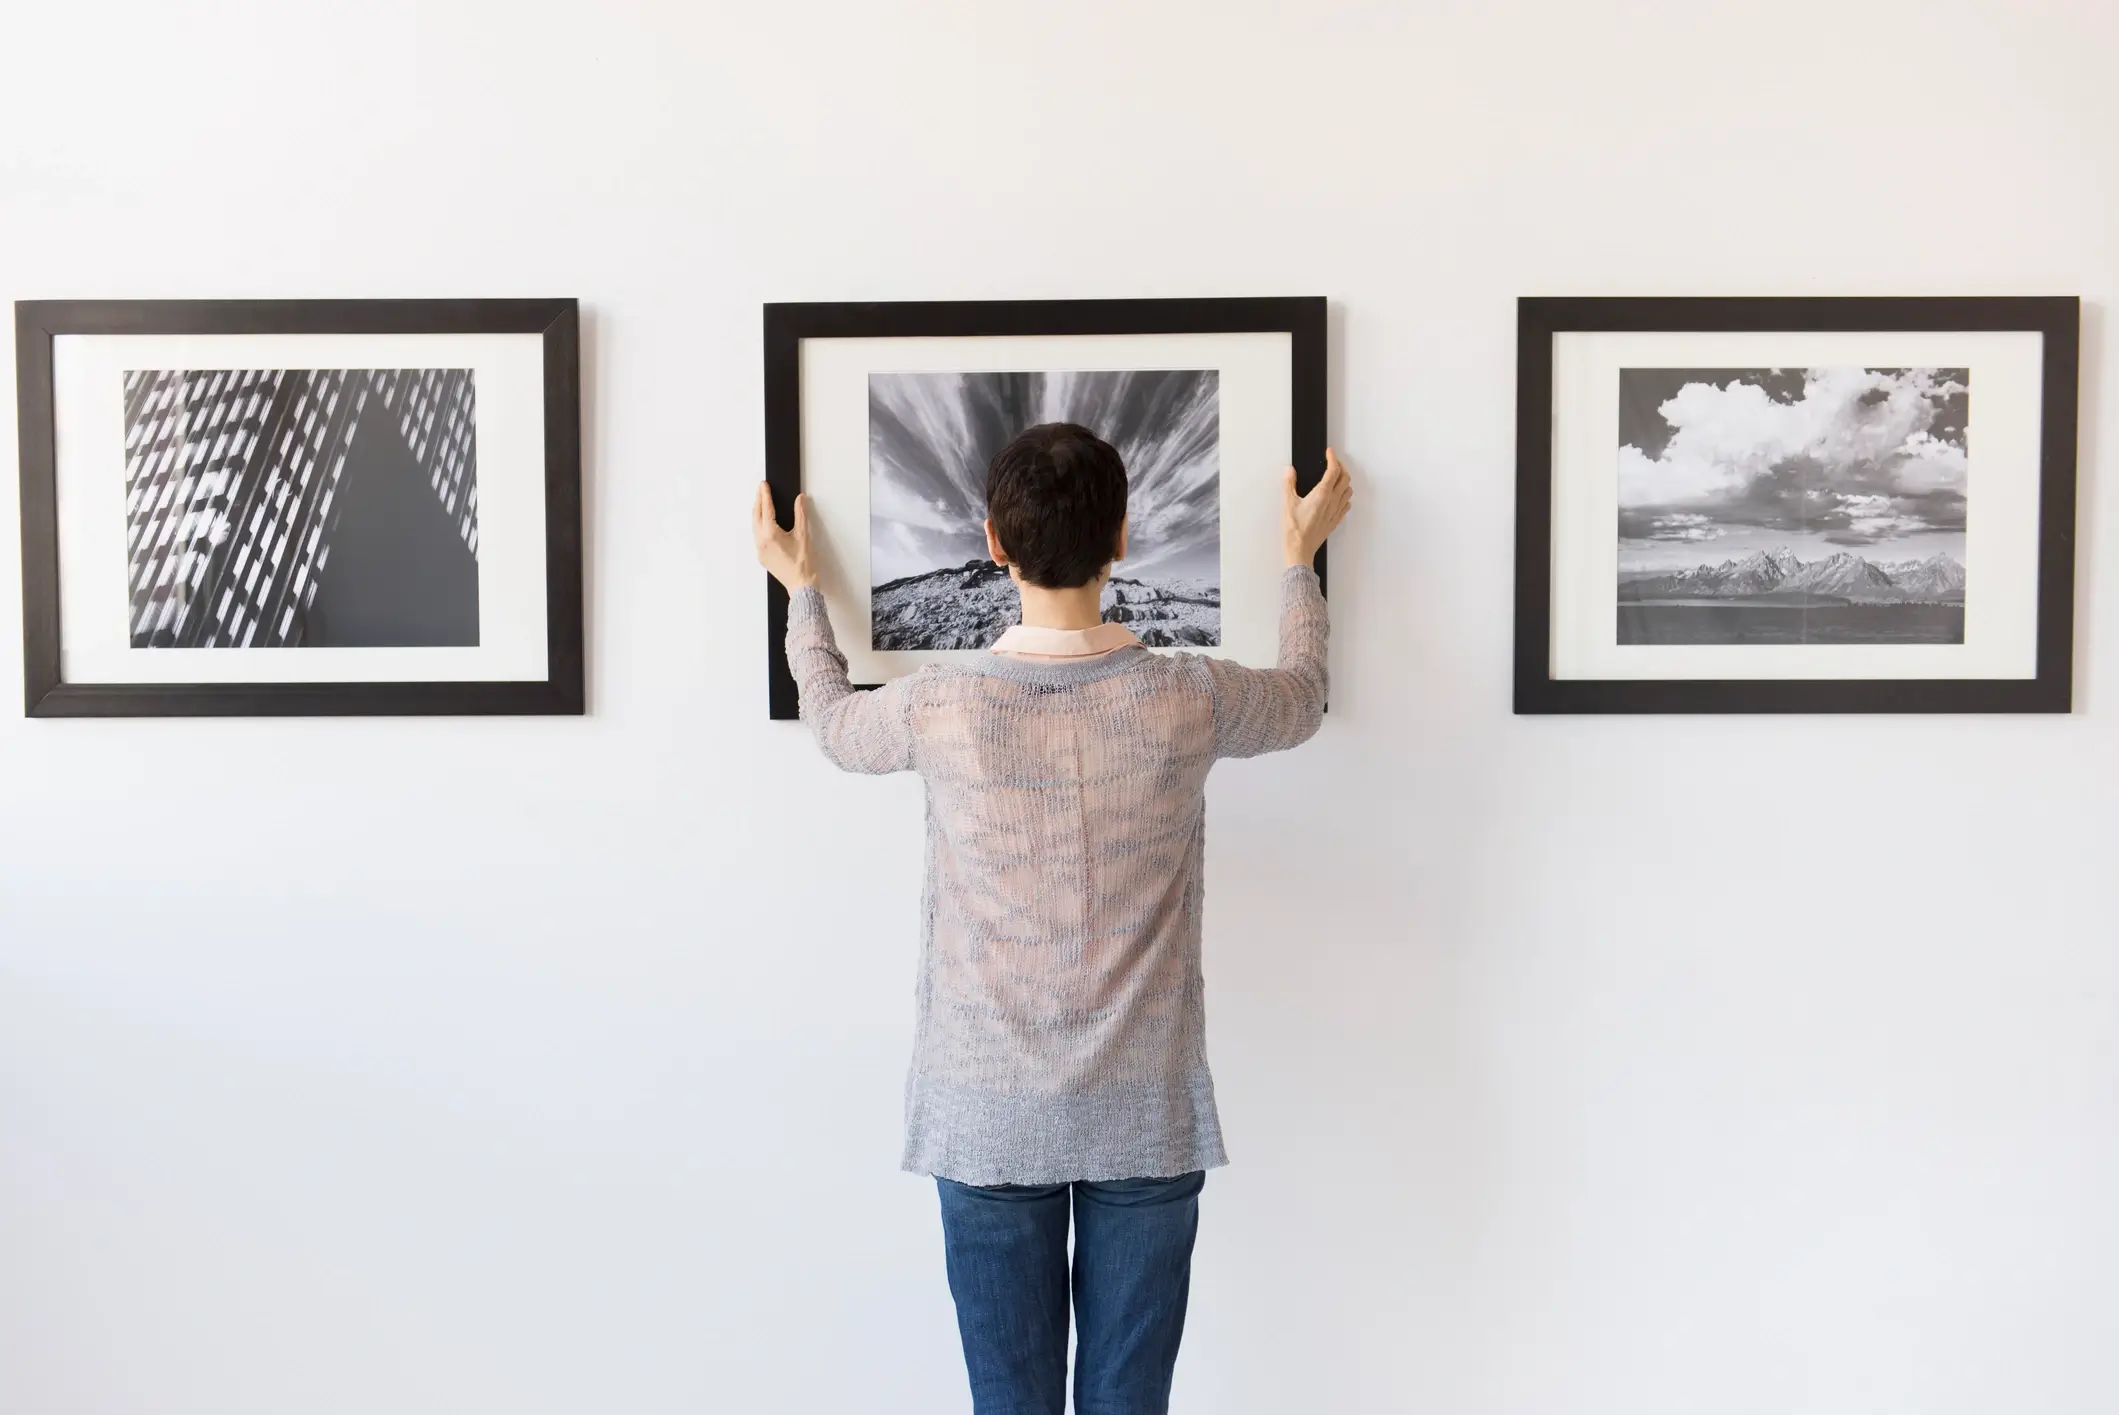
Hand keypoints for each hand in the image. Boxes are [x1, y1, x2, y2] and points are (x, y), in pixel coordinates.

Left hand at [753, 482, 816, 590]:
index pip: (766, 509)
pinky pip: (757, 537)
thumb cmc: (804, 564)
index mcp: (771, 534)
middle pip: (756, 516)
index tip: (763, 485)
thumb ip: (800, 515)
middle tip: (761, 490)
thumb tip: (800, 500)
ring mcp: (760, 550)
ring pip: (755, 527)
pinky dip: (759, 526)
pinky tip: (764, 523)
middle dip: (758, 501)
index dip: (765, 495)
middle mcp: (761, 541)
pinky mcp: (762, 557)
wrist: (801, 585)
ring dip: (757, 514)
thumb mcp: (804, 536)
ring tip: (761, 503)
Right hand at [1282, 447, 1352, 567]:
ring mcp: (1336, 511)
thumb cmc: (1294, 530)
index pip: (1333, 470)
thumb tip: (1289, 470)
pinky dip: (1345, 496)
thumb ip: (1289, 483)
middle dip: (1340, 467)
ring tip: (1337, 477)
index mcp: (1322, 494)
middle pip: (1345, 478)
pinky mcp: (1335, 520)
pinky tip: (1338, 497)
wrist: (1300, 549)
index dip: (1333, 458)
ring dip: (1344, 481)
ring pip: (1348, 491)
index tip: (1329, 452)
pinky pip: (1346, 505)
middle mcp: (1332, 501)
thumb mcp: (1287, 503)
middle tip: (1333, 462)